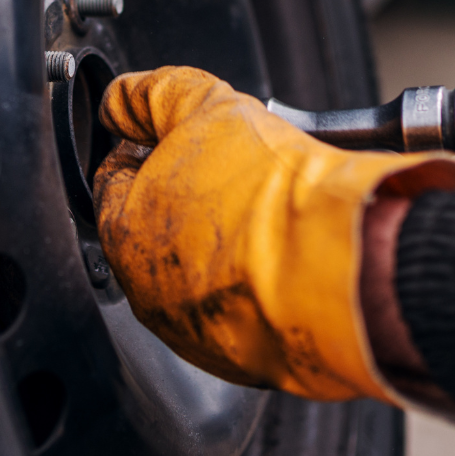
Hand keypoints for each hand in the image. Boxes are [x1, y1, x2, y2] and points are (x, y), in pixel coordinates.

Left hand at [93, 66, 454, 403]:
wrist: (340, 268)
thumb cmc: (272, 196)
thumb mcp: (205, 105)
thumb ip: (153, 95)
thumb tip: (122, 99)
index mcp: (124, 230)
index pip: (113, 181)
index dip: (144, 147)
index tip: (171, 137)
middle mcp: (147, 291)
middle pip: (155, 230)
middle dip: (185, 197)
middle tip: (229, 173)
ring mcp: (192, 332)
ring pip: (195, 276)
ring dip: (219, 246)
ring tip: (261, 216)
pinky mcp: (240, 360)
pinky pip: (237, 313)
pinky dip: (251, 288)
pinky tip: (279, 259)